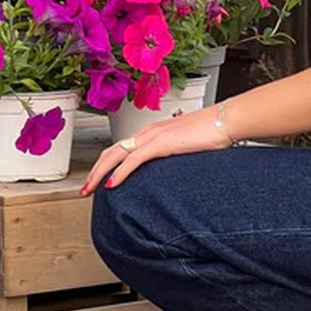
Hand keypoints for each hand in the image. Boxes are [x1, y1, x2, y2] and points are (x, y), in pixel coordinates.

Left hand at [80, 105, 234, 193]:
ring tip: (89, 190)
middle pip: (111, 152)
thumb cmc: (213, 132)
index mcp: (152, 133)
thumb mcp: (187, 147)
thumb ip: (174, 156)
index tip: (97, 181)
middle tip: (84, 190)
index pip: (121, 149)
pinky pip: (133, 160)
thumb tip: (170, 172)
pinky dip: (119, 174)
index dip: (105, 165)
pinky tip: (111, 185)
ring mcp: (153, 136)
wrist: (227, 120)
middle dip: (94, 171)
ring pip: (116, 156)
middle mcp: (148, 132)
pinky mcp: (161, 143)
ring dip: (99, 174)